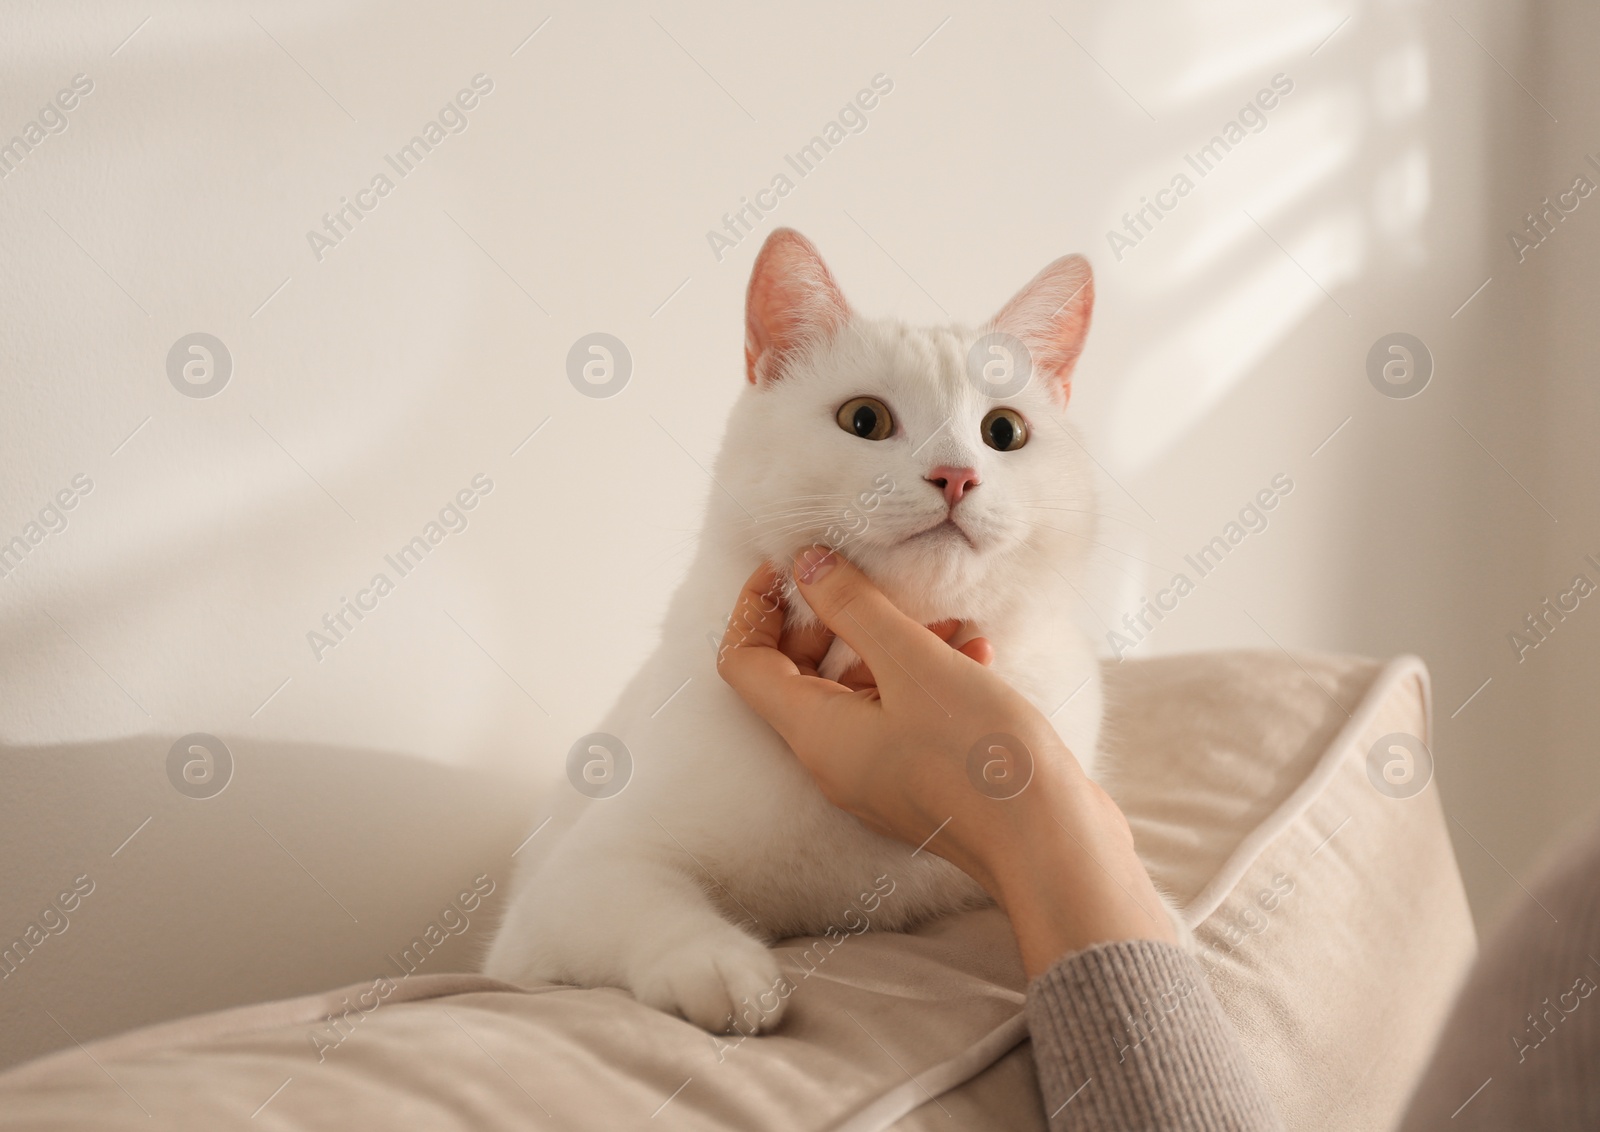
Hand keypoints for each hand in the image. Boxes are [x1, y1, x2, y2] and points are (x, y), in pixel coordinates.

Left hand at [717, 548, 1175, 974]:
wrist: (1050, 844)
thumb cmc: (977, 754)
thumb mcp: (912, 661)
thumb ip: (853, 606)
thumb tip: (805, 564)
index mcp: (814, 733)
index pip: (744, 662)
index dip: (757, 607)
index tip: (791, 565)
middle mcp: (834, 759)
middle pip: (799, 674)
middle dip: (833, 620)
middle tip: (869, 584)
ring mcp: (878, 774)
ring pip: (861, 690)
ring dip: (892, 644)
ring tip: (947, 616)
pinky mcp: (922, 780)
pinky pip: (904, 714)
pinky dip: (929, 675)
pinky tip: (977, 651)